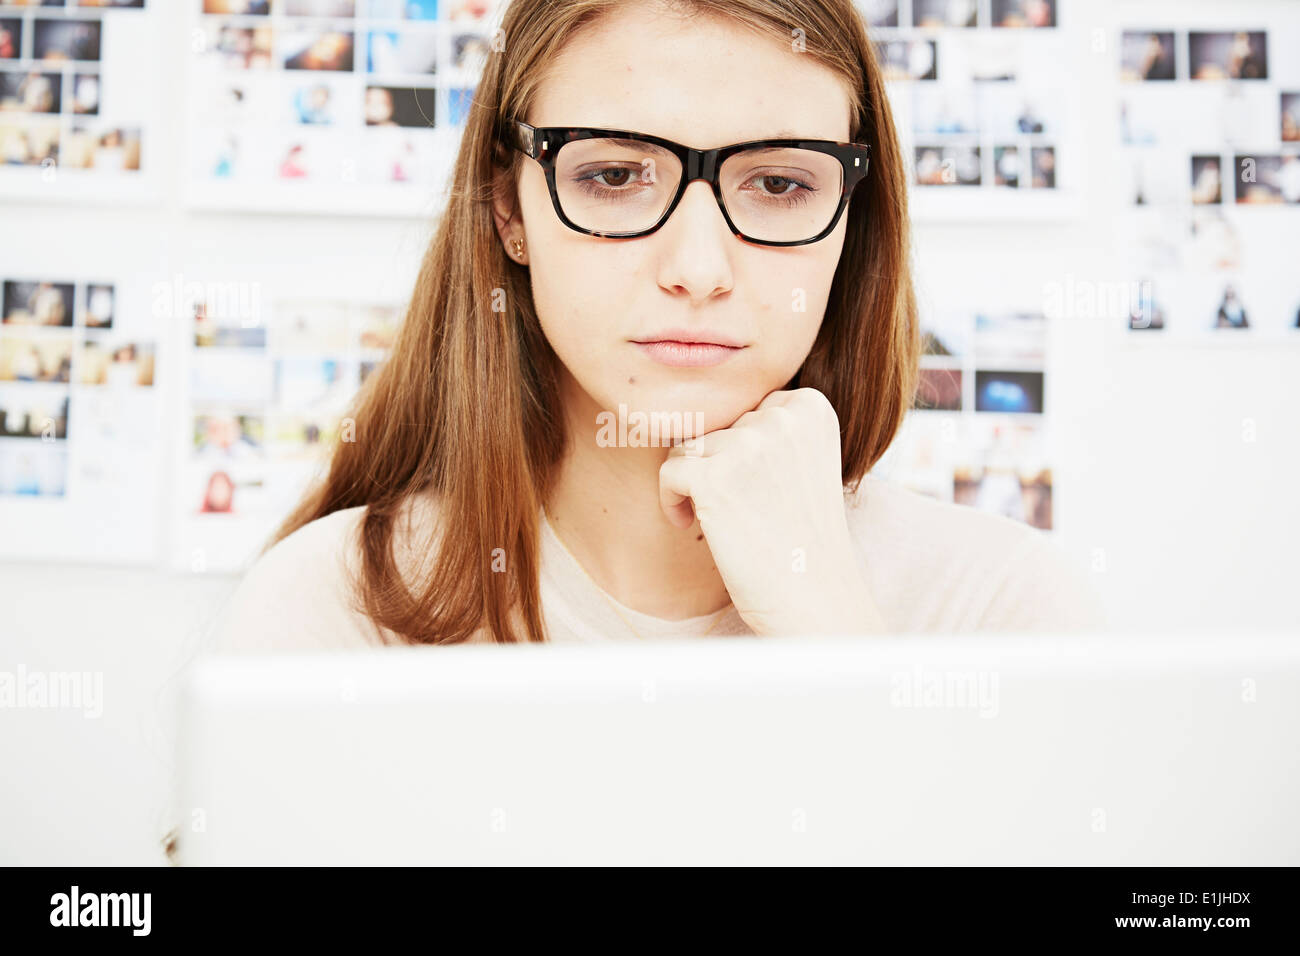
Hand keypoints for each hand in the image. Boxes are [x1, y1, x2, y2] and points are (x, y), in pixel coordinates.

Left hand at [658, 387, 887, 636]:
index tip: (753, 487)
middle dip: (718, 466)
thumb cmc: (804, 539)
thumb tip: (702, 412)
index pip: (749, 409)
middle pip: (719, 425)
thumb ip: (770, 431)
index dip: (742, 450)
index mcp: (812, 408)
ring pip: (690, 446)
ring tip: (717, 519)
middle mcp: (784, 417)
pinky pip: (669, 470)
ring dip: (693, 482)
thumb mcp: (804, 464)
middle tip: (741, 510)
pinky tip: (690, 525)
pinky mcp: (714, 476)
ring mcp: (749, 444)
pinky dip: (670, 499)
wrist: (815, 598)